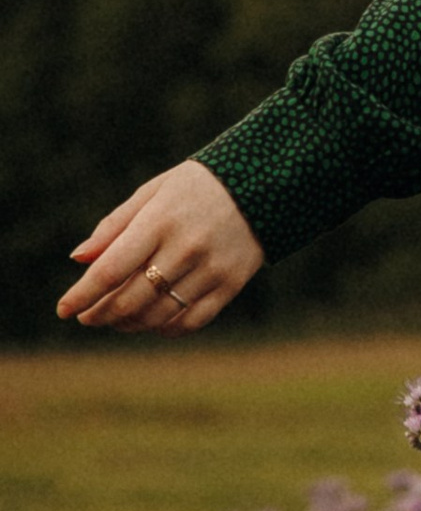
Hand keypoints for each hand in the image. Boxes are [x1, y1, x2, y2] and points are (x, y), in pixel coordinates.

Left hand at [59, 161, 263, 332]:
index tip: (64, 310)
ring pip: (159, 314)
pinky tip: (152, 323)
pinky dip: (166, 328)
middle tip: (88, 317)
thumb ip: (114, 227)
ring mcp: (211, 268)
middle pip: (131, 298)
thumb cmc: (196, 187)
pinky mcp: (231, 284)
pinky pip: (192, 320)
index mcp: (160, 220)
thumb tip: (79, 261)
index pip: (111, 268)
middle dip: (101, 313)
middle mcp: (185, 247)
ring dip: (129, 323)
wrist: (266, 182)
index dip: (83, 294)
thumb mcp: (152, 193)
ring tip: (115, 320)